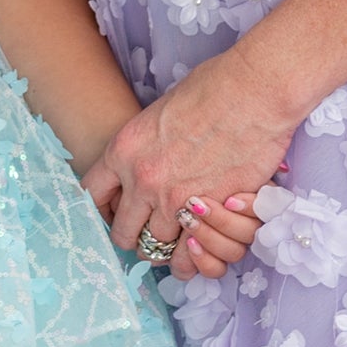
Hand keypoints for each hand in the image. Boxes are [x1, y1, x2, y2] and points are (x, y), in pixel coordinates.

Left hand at [84, 57, 298, 264]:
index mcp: (123, 150)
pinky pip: (188, 254)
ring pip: (154, 248)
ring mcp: (174, 200)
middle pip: (122, 232)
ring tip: (175, 241)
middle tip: (147, 233)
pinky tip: (196, 247)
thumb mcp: (159, 112)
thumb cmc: (213, 89)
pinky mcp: (208, 213)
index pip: (92, 196)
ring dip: (164, 248)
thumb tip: (146, 162)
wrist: (253, 91)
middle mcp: (141, 180)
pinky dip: (191, 257)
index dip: (104, 210)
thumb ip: (145, 145)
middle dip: (133, 237)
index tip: (115, 212)